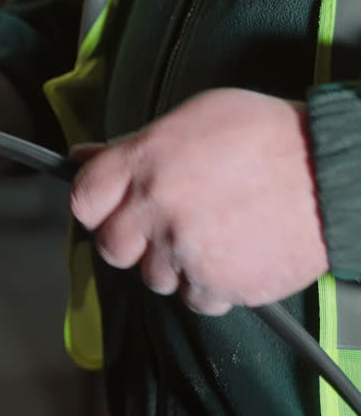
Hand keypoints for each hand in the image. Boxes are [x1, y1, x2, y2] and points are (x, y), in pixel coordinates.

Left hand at [70, 88, 327, 314]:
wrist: (334, 171)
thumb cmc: (268, 136)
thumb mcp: (193, 117)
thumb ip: (134, 145)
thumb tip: (86, 156)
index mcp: (145, 162)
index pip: (82, 198)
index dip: (93, 205)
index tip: (105, 208)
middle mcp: (158, 208)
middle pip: (111, 247)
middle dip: (130, 241)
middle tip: (161, 225)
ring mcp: (186, 250)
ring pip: (152, 278)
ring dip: (172, 264)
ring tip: (208, 234)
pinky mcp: (218, 284)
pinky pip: (194, 299)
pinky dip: (209, 284)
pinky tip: (230, 255)